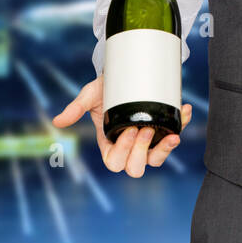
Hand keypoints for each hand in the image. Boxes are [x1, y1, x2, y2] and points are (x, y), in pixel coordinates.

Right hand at [52, 75, 193, 177]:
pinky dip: (182, 125)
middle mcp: (129, 148)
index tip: (128, 129)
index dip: (123, 152)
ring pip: (157, 160)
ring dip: (165, 150)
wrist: (126, 74)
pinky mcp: (163, 130)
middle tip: (145, 128)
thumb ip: (76, 108)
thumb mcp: (90, 96)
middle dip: (142, 152)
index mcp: (109, 144)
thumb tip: (57, 121)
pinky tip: (184, 110)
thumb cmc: (106, 89)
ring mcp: (147, 142)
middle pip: (136, 168)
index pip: (114, 162)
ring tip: (171, 133)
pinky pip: (174, 136)